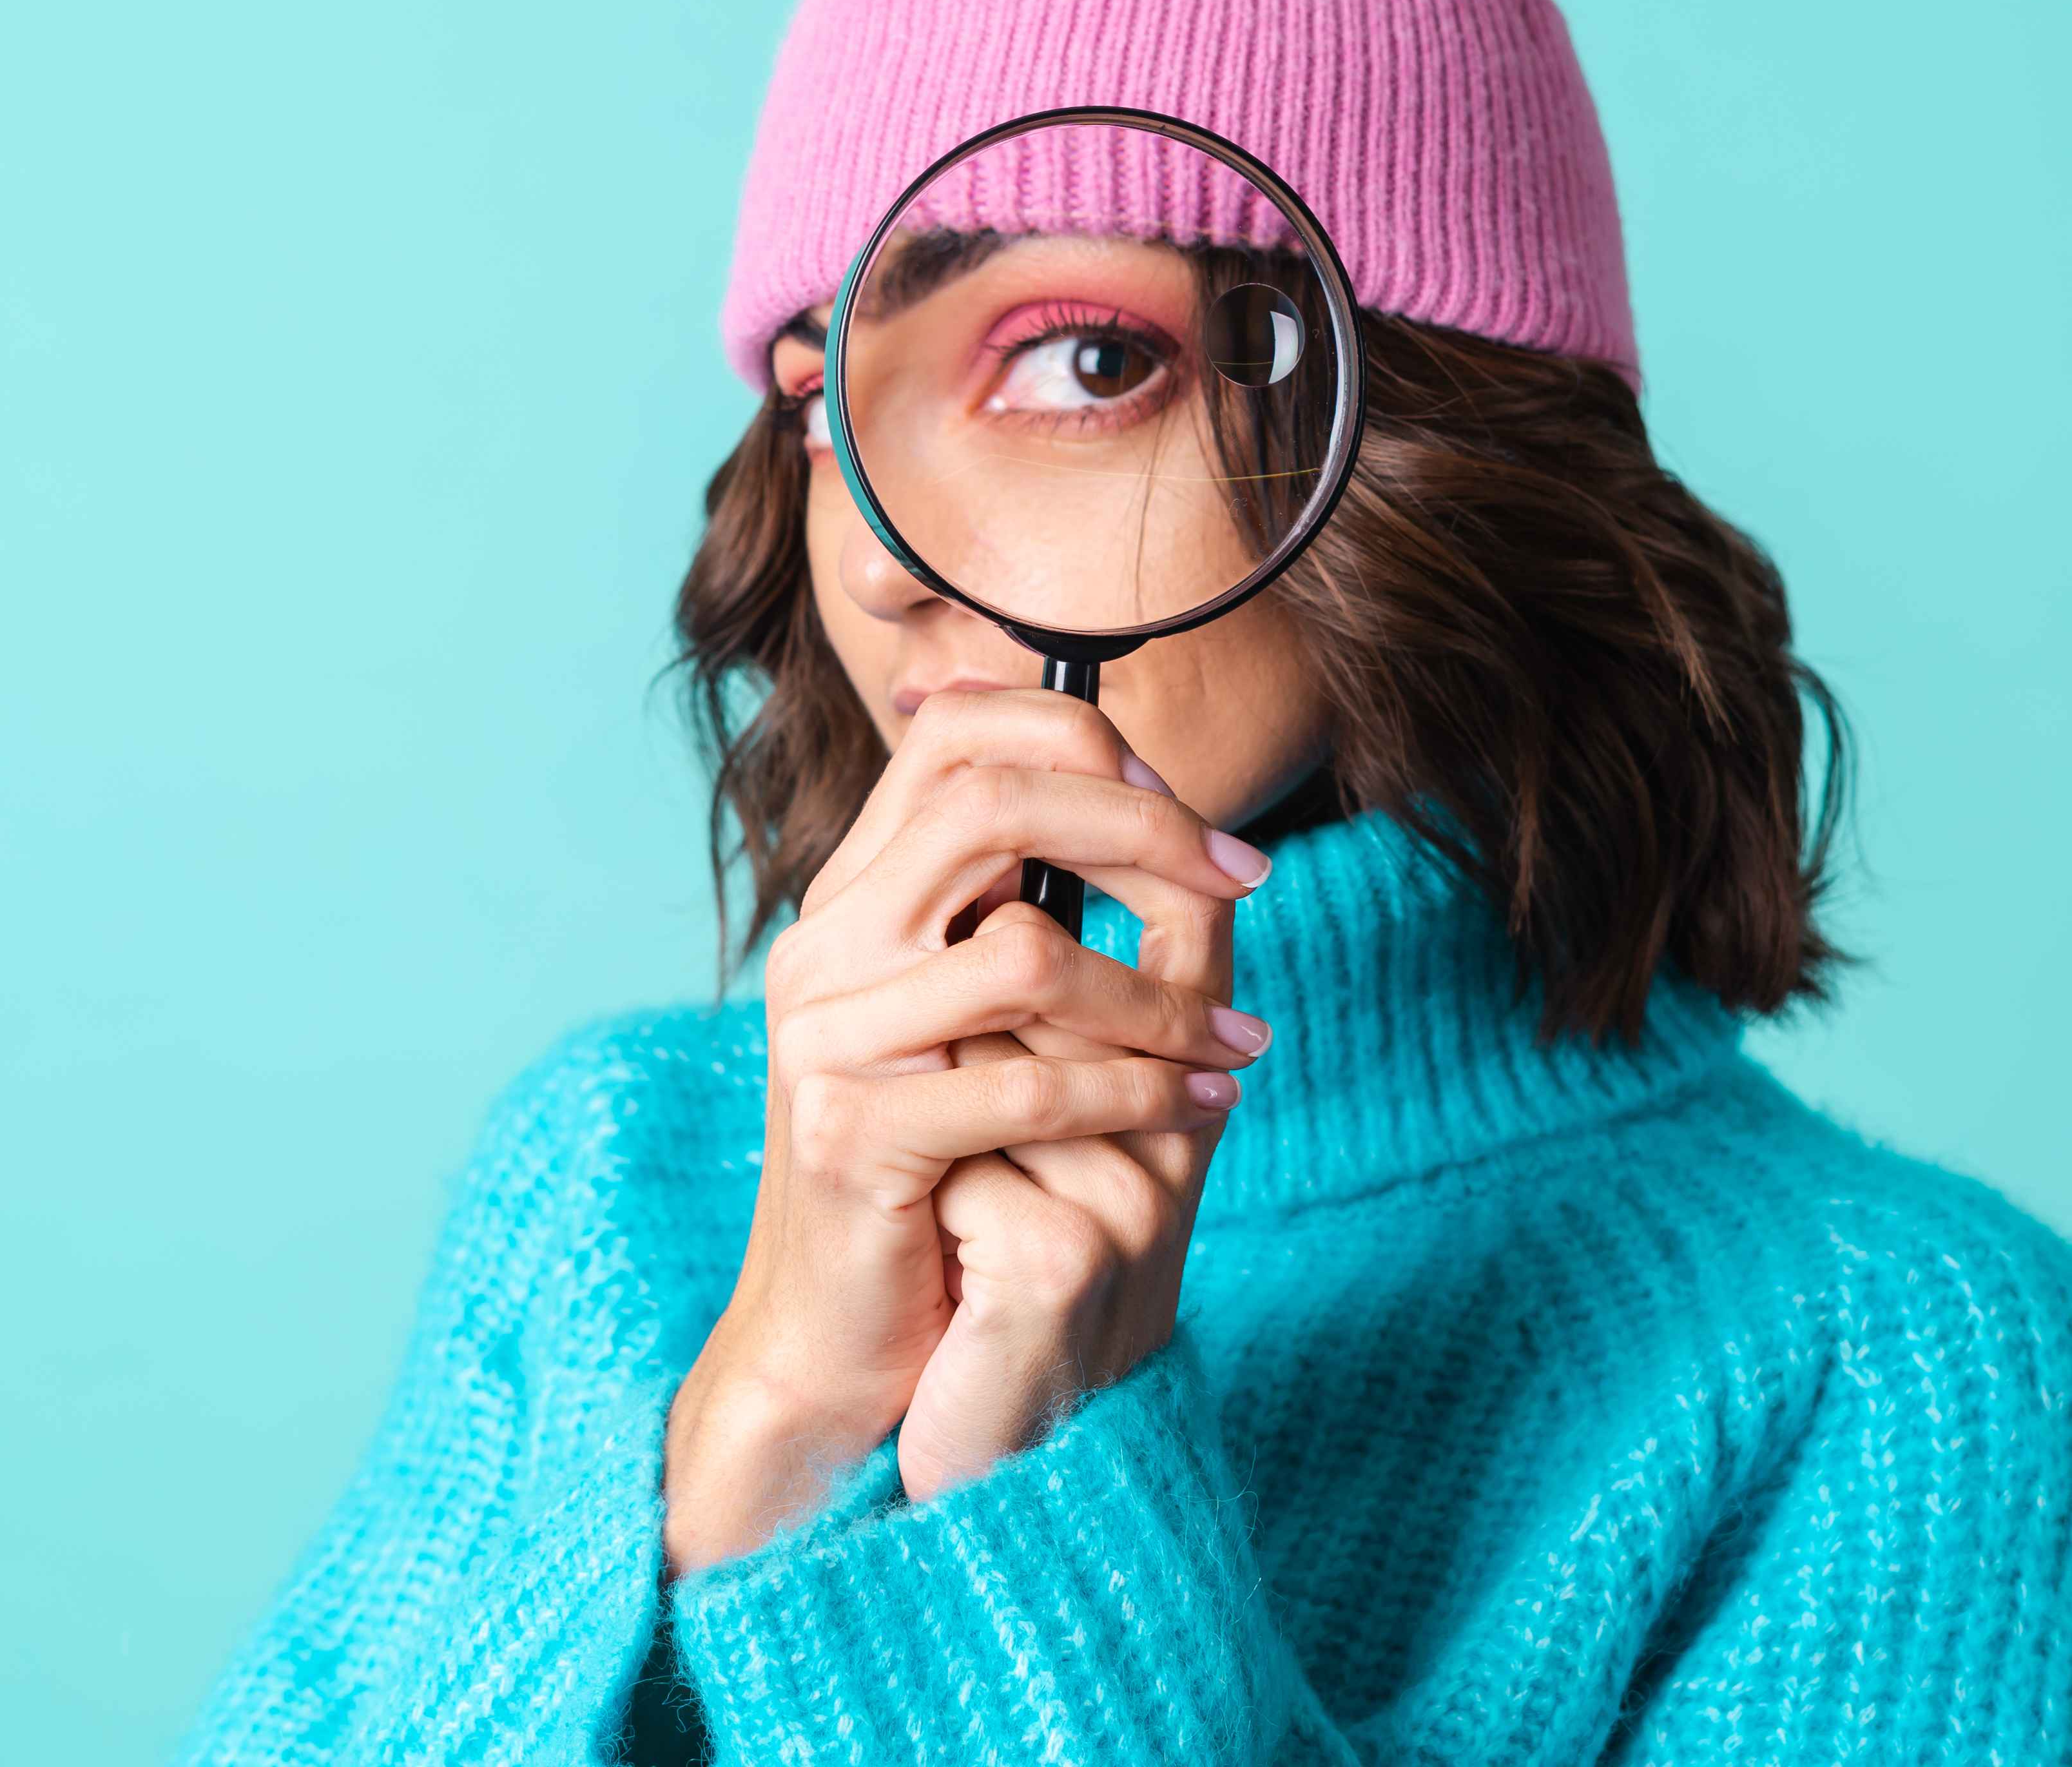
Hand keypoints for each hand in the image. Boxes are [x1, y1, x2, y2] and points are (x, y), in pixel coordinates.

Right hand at [661, 690, 1270, 1571]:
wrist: (833, 1336)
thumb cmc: (932, 1172)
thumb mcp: (973, 1023)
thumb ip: (1014, 917)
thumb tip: (1140, 803)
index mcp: (854, 897)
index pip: (955, 735)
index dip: (1080, 737)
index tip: (1184, 801)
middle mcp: (826, 944)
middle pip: (989, 803)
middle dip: (1140, 826)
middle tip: (1245, 874)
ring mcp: (827, 1036)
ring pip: (1026, 954)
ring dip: (1159, 994)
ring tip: (1234, 1039)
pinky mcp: (854, 1134)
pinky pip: (1029, 1089)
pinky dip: (1137, 1094)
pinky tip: (1203, 1108)